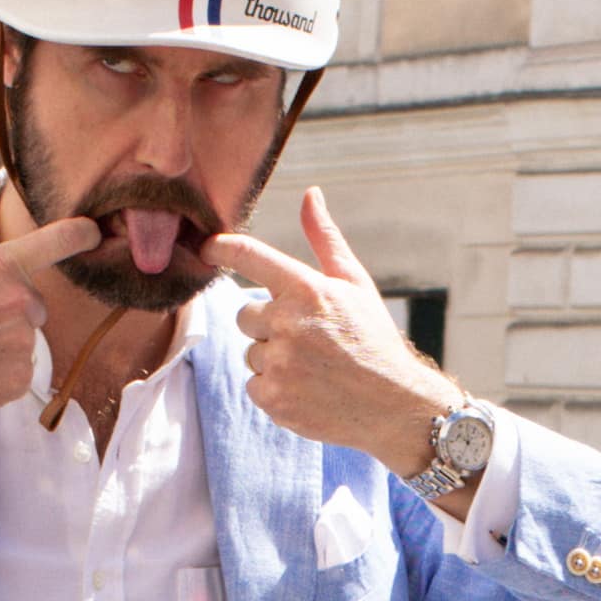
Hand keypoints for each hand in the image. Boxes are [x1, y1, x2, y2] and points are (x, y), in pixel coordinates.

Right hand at [0, 220, 96, 460]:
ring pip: (23, 341)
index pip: (54, 242)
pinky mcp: (17, 381)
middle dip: (7, 312)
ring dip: (0, 345)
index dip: (78, 234)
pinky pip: (17, 373)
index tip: (94, 230)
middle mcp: (19, 302)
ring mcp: (21, 344)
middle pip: (32, 305)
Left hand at [215, 190, 460, 473]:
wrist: (395, 405)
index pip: (248, 256)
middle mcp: (288, 323)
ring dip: (273, 359)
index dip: (220, 248)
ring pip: (251, 353)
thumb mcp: (355, 283)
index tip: (205, 247)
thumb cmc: (373, 338)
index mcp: (306, 288)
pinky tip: (307, 390)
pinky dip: (275, 389)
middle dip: (268, 325)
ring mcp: (279, 363)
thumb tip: (310, 195)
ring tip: (313, 368)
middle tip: (308, 339)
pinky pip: (254, 385)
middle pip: (245, 315)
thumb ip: (324, 239)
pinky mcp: (274, 399)